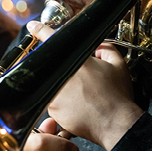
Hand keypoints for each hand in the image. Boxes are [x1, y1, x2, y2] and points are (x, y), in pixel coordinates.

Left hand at [27, 21, 143, 150]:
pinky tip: (77, 105)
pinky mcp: (52, 108)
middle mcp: (62, 75)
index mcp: (77, 61)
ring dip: (61, 85)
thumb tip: (95, 45)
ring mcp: (55, 92)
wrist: (116, 124)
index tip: (33, 26)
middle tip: (76, 78)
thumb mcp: (118, 65)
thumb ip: (105, 48)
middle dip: (58, 66)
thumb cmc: (117, 97)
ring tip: (81, 95)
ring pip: (50, 82)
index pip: (53, 39)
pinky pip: (52, 100)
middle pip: (50, 63)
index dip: (40, 30)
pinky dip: (61, 101)